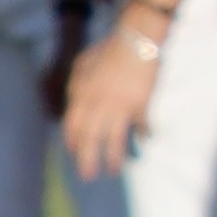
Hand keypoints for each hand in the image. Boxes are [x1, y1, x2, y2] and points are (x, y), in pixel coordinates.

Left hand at [59, 26, 156, 177]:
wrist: (136, 41)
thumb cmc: (109, 50)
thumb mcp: (84, 65)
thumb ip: (77, 86)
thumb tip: (75, 104)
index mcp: (82, 94)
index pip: (73, 125)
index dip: (73, 142)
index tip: (74, 153)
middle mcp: (98, 104)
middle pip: (89, 137)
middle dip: (87, 158)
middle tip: (88, 175)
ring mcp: (120, 106)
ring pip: (113, 139)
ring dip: (112, 157)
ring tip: (113, 169)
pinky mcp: (140, 105)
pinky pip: (138, 126)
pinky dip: (141, 136)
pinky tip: (143, 143)